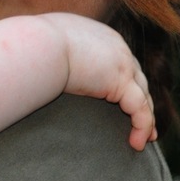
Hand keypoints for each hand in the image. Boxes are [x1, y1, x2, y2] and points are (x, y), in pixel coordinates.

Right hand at [41, 13, 156, 150]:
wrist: (37, 45)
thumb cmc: (33, 45)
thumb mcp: (49, 44)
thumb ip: (55, 54)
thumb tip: (43, 67)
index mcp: (100, 37)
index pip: (120, 63)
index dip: (126, 84)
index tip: (125, 102)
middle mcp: (116, 46)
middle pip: (137, 78)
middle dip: (143, 101)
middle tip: (145, 124)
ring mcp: (122, 62)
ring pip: (143, 95)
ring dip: (146, 119)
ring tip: (145, 139)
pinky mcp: (121, 80)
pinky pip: (139, 108)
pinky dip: (142, 126)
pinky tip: (137, 143)